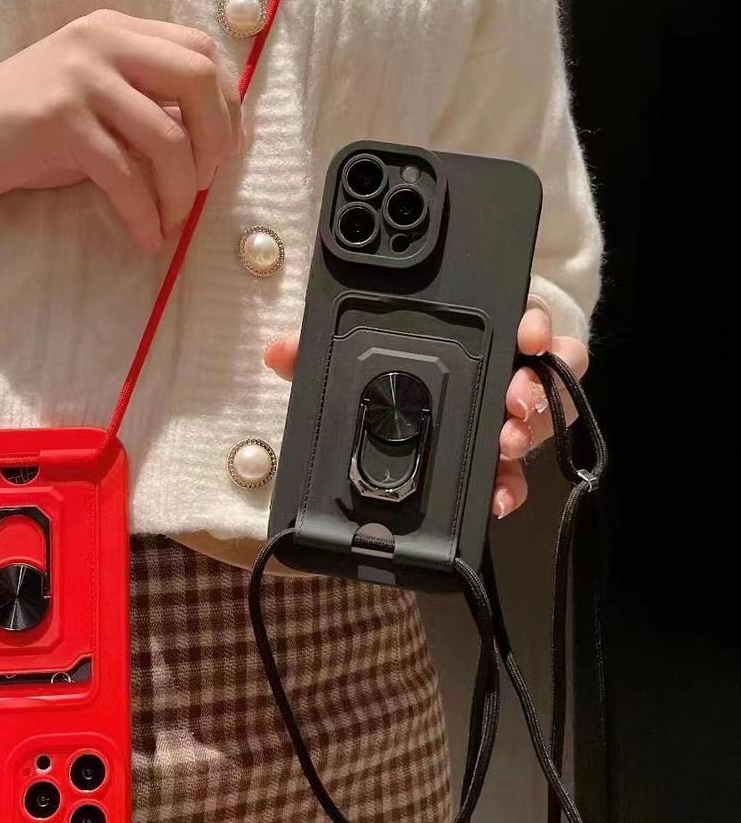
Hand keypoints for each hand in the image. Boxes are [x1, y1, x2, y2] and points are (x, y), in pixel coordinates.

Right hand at [0, 9, 242, 252]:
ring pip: (166, 137)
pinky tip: (147, 238)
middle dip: (216, 142)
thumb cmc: (41, 124)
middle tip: (204, 184)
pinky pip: (124, 176)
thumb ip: (149, 102)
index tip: (224, 150)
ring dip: (181, 192)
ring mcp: (81, 78)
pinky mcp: (60, 121)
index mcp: (120, 31)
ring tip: (173, 220)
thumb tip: (215, 142)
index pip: (201, 52)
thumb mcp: (101, 98)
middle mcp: (104, 42)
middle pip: (198, 80)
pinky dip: (144, 215)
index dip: (227, 105)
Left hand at [263, 304, 588, 518]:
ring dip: (530, 433)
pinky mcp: (497, 469)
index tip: (527, 334)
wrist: (395, 448)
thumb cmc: (386, 385)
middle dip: (535, 385)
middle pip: (542, 375)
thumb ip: (319, 353)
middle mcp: (499, 381)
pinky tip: (496, 499)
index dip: (533, 324)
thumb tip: (280, 350)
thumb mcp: (350, 365)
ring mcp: (503, 427)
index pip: (519, 323)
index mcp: (475, 344)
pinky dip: (512, 488)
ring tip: (507, 445)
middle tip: (514, 400)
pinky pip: (520, 479)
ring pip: (543, 424)